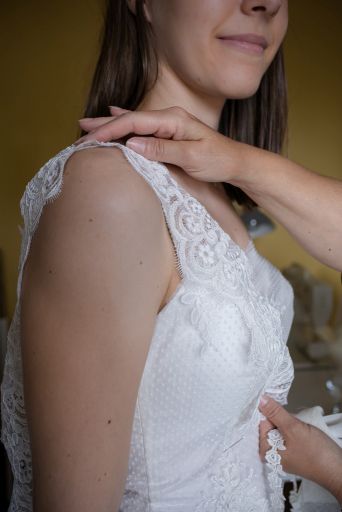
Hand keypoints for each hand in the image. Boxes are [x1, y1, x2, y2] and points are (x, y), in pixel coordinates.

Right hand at [76, 106, 246, 183]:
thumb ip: (162, 149)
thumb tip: (132, 144)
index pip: (135, 122)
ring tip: (87, 126)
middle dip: (104, 125)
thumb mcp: (191, 158)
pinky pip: (142, 128)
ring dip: (110, 126)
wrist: (236, 162)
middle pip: (130, 119)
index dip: (111, 130)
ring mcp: (168, 125)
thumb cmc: (218, 160)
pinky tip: (114, 115)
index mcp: (173, 120)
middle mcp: (169, 118)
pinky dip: (125, 125)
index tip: (91, 139)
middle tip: (80, 131)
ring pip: (133, 123)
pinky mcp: (169, 134)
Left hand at [259, 395, 341, 501]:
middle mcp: (271, 453)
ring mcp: (282, 452)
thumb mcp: (294, 429)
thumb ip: (276, 413)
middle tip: (296, 423)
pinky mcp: (293, 450)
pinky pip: (289, 433)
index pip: (261, 421)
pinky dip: (296, 428)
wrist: (337, 470)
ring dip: (291, 422)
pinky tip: (305, 431)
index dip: (272, 411)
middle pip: (271, 423)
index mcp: (265, 450)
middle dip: (283, 417)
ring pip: (282, 426)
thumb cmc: (316, 455)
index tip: (280, 406)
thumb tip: (261, 400)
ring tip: (303, 428)